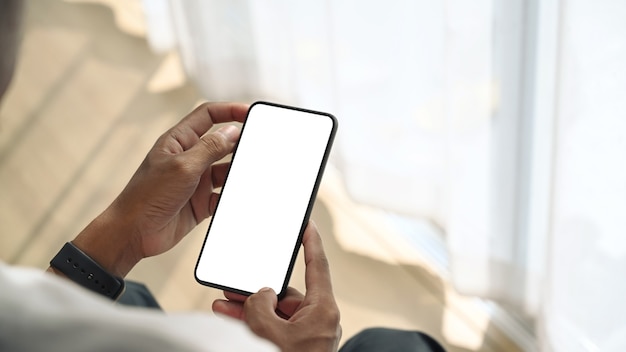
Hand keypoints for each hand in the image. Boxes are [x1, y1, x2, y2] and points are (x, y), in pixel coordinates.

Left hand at [68, 102, 247, 276]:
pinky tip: (241, 198)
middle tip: (259, 146)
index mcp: (179, 141)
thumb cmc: (147, 196)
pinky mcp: (201, 202)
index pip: (208, 115)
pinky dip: (233, 197)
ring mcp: (196, 181)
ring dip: (238, 173)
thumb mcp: (182, 166)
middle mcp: (189, 158)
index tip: (250, 112)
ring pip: (226, 171)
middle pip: (221, 143)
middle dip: (239, 144)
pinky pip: (224, 196)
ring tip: (252, 173)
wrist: (133, 233)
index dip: (229, 110)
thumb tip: (232, 131)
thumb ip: (210, 148)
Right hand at [212, 222, 341, 351]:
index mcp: (323, 310)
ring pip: (276, 312)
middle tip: (235, 283)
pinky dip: (254, 322)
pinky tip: (230, 316)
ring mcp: (308, 335)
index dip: (312, 241)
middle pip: (287, 293)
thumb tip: (261, 296)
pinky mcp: (296, 345)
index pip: (318, 266)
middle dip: (258, 288)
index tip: (308, 223)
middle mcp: (318, 320)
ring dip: (250, 307)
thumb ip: (261, 308)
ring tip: (224, 302)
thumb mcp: (270, 333)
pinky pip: (274, 327)